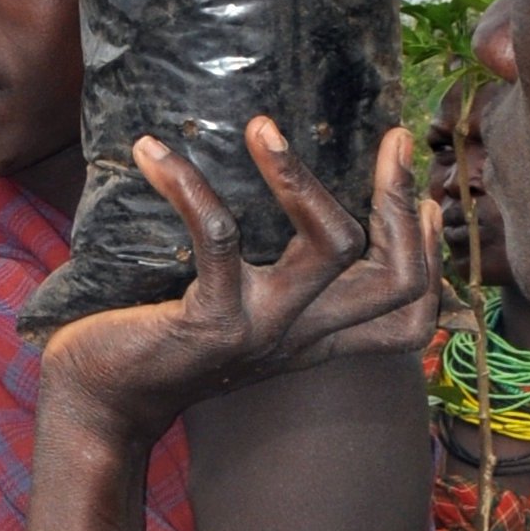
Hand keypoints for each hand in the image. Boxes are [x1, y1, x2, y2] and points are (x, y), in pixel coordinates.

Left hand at [43, 123, 440, 448]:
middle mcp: (302, 336)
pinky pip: (220, 237)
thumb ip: (271, 276)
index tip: (424, 193)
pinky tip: (152, 153)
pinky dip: (188, 186)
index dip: (430, 255)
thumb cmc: (159, 340)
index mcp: (315, 335)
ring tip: (262, 127)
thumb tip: (283, 189)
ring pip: (333, 249)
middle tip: (395, 139)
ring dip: (300, 177)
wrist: (99, 403)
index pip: (408, 313)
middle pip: (396, 281)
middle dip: (403, 202)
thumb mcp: (236, 313)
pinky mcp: (211, 323)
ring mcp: (263, 331)